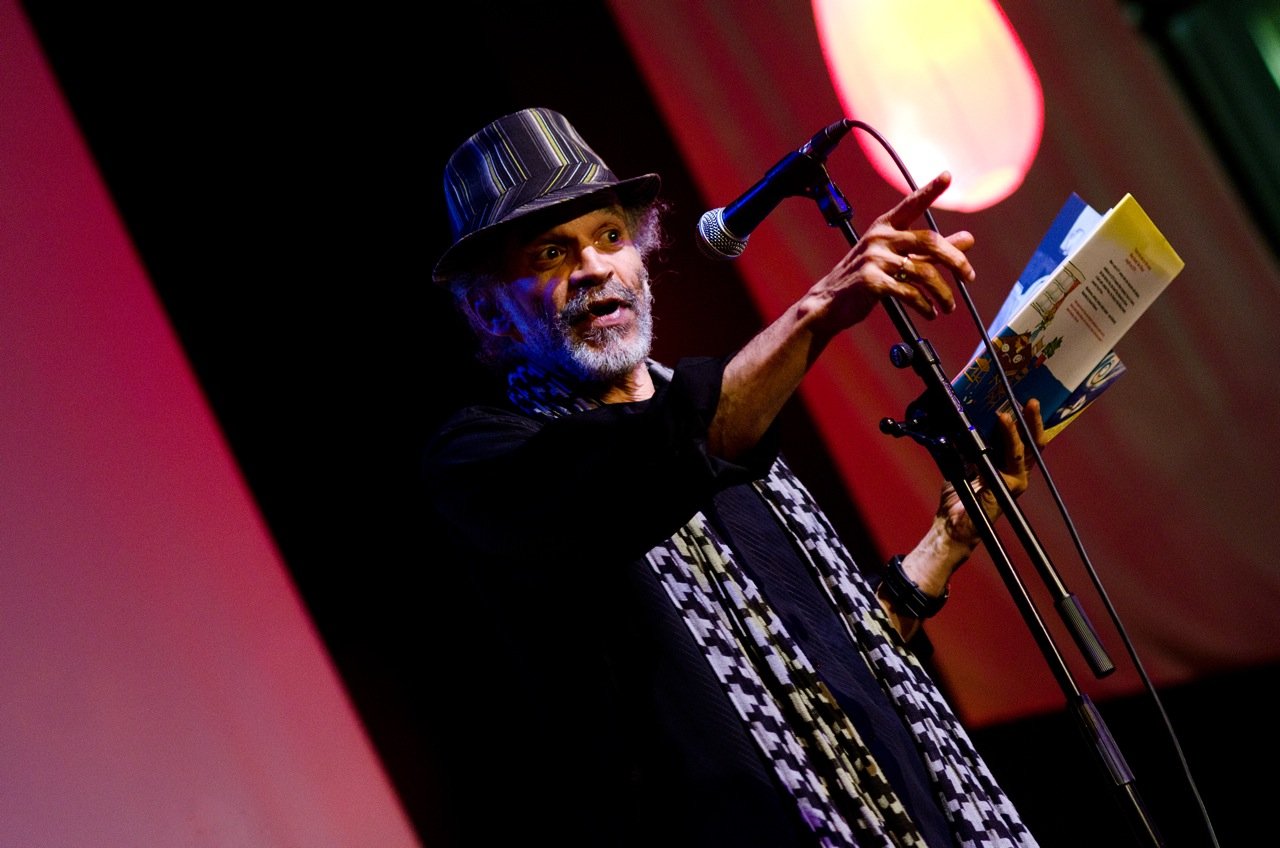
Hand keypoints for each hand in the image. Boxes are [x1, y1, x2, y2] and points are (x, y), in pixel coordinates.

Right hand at [808, 172, 975, 335]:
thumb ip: (931, 249)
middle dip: (955, 260)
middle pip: (930, 241)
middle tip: (969, 276)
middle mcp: (880, 238)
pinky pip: (909, 293)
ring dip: (942, 293)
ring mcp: (874, 259)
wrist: (829, 302)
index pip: (912, 204)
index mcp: (885, 227)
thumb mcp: (897, 258)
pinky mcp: (871, 281)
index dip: (930, 190)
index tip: (948, 175)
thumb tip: (969, 239)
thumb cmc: (864, 277)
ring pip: (924, 272)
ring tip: (948, 306)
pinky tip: (930, 312)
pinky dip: (925, 305)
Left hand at [939, 399, 1045, 549]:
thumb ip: (965, 446)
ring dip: (1021, 425)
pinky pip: (1012, 457)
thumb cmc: (956, 497)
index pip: (1019, 439)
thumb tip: (961, 421)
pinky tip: (1003, 421)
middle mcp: (1014, 472)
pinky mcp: (1011, 486)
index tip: (1017, 399)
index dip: (1021, 420)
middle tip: (1031, 399)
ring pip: (1025, 447)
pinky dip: (1009, 437)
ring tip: (1018, 406)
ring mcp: (1015, 480)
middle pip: (1030, 441)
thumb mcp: (960, 464)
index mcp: (1004, 466)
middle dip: (1032, 419)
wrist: (952, 525)